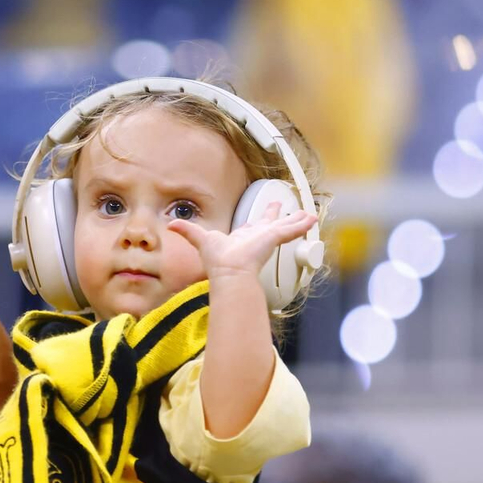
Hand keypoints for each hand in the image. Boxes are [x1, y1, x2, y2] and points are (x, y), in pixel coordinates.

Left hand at [167, 202, 317, 285]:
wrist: (229, 272)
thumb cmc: (217, 261)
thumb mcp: (201, 238)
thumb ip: (188, 230)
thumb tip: (171, 225)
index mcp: (244, 237)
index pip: (254, 226)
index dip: (261, 219)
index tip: (267, 213)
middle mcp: (257, 237)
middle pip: (273, 223)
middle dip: (281, 216)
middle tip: (292, 210)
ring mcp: (267, 238)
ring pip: (286, 226)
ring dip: (297, 220)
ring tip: (309, 214)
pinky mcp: (273, 238)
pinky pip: (291, 229)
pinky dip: (301, 224)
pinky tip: (311, 218)